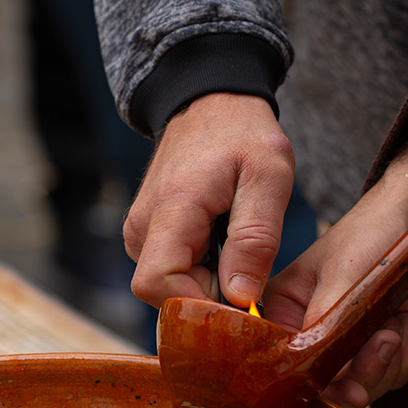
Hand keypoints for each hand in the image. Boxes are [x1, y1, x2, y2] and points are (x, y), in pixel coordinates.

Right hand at [123, 93, 294, 307]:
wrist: (209, 103)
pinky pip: (169, 271)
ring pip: (169, 286)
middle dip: (210, 295)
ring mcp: (138, 232)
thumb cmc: (242, 134)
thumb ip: (255, 239)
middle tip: (249, 265)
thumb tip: (240, 298)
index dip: (198, 304)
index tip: (240, 301)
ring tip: (234, 241)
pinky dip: (199, 269)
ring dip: (207, 280)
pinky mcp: (145, 235)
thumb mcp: (268, 176)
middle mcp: (141, 227)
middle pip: (166, 293)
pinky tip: (220, 240)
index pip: (158, 285)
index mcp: (170, 211)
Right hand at [264, 186, 407, 407]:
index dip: (318, 379)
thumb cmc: (365, 237)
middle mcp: (309, 335)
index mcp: (283, 313)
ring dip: (391, 361)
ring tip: (397, 322)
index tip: (348, 379)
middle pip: (330, 386)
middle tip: (386, 339)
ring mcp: (346, 345)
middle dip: (366, 371)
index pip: (289, 364)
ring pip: (366, 386)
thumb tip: (329, 377)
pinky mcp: (376, 347)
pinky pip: (394, 375)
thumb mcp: (340, 277)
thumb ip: (328, 326)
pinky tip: (407, 322)